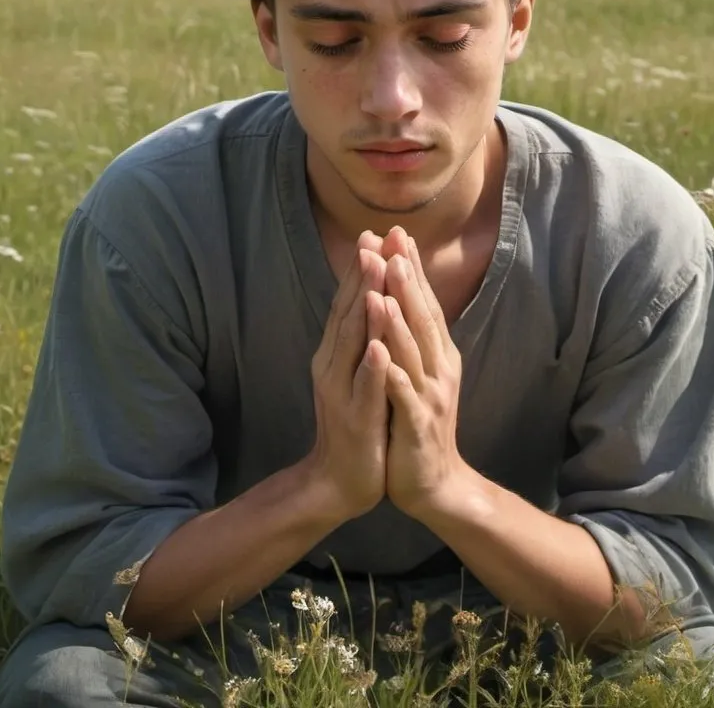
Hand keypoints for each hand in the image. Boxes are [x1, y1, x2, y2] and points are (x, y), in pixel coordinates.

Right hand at [307, 230, 389, 520]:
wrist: (339, 479)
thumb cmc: (356, 421)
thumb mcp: (357, 373)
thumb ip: (360, 337)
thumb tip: (370, 296)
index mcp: (336, 352)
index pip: (349, 302)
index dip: (361, 268)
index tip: (375, 233)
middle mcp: (333, 364)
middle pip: (348, 311)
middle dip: (362, 274)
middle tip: (372, 238)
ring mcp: (341, 390)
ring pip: (353, 342)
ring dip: (364, 306)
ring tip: (376, 274)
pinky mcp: (354, 418)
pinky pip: (364, 388)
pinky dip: (371, 366)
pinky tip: (380, 347)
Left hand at [377, 227, 466, 520]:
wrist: (432, 483)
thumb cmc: (417, 424)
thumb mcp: (418, 374)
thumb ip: (414, 337)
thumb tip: (405, 295)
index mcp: (436, 354)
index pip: (423, 303)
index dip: (411, 269)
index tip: (396, 234)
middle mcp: (438, 368)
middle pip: (422, 318)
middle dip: (406, 280)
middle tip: (394, 244)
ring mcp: (430, 396)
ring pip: (413, 351)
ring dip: (398, 319)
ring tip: (384, 290)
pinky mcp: (418, 425)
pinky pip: (404, 396)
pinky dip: (394, 374)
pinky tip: (382, 356)